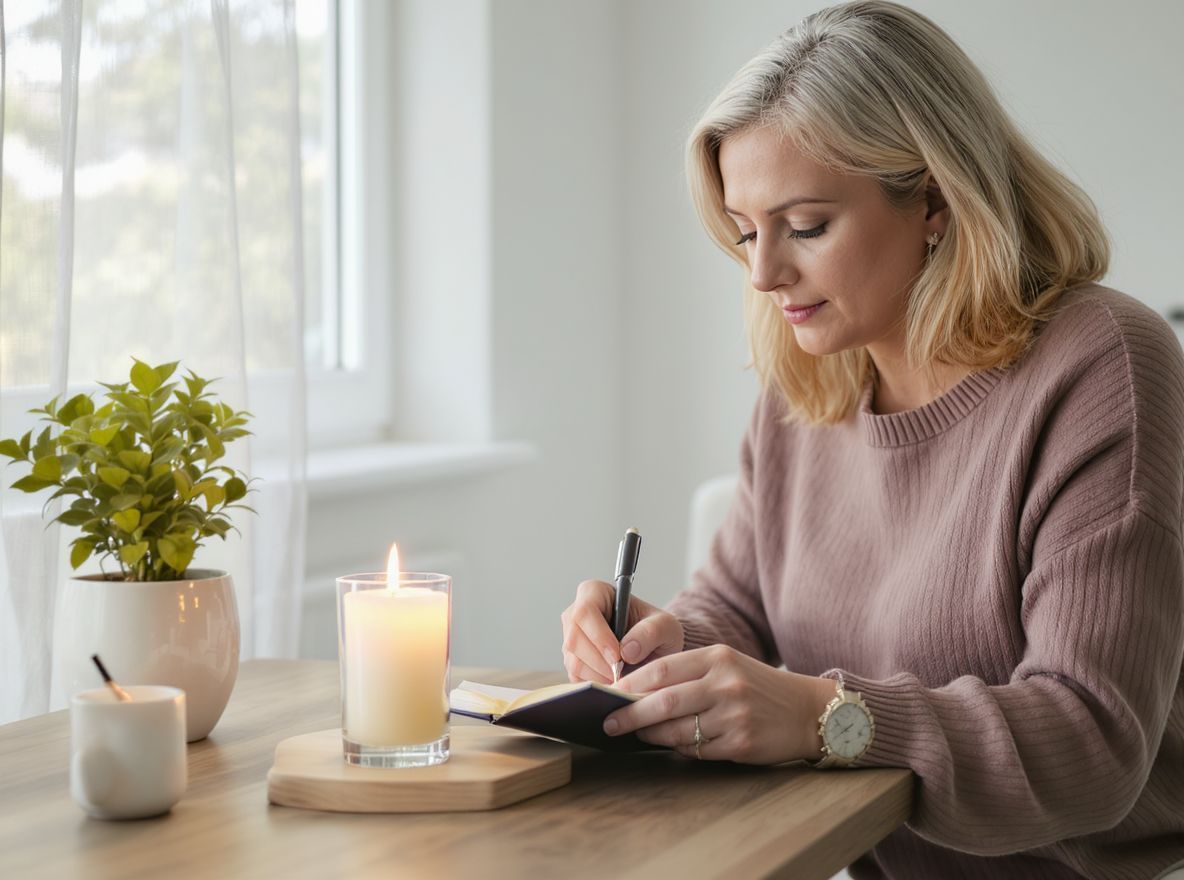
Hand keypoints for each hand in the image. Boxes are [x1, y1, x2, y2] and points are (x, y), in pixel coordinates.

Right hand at [560, 580, 684, 683]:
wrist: (654, 649)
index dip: (599, 636)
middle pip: (574, 639)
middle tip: (622, 673)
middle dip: (599, 661)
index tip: (618, 656)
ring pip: (573, 661)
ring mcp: (570, 638)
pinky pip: (575, 677)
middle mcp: (576, 614)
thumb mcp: (666, 626)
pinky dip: (595, 684)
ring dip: (598, 675)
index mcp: (595, 592)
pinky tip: (613, 682)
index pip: (585, 611)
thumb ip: (651, 632)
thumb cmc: (657, 630)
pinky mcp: (571, 661)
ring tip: (622, 677)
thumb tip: (627, 651)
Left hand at [603, 644, 836, 763]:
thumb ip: (687, 674)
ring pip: (676, 729)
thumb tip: (637, 693)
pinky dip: (678, 748)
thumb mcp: (727, 666)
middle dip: (630, 713)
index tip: (609, 694)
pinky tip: (671, 744)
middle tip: (609, 722)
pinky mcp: (740, 743)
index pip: (662, 669)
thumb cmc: (757, 687)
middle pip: (663, 700)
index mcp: (717, 657)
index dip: (631, 683)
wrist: (807, 711)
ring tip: (637, 733)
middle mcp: (725, 684)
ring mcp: (734, 715)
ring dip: (651, 734)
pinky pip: (696, 749)